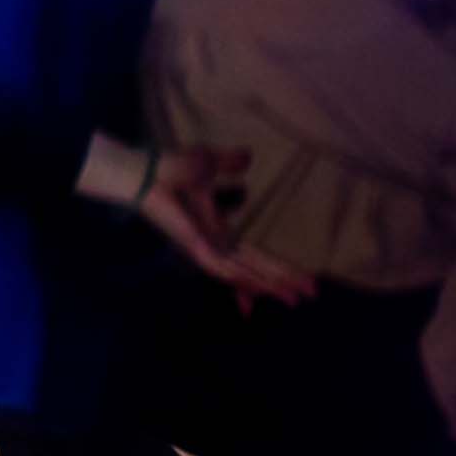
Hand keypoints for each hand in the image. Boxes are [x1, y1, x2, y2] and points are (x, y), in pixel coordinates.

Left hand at [125, 140, 317, 305]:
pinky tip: (258, 290)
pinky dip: (240, 279)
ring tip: (292, 297)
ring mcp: (204, 249)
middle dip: (281, 282)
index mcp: (217, 231)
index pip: (253, 254)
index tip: (302, 278)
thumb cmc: (171, 168)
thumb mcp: (209, 163)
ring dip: (268, 284)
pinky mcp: (194, 247)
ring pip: (242, 273)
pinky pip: (220, 267)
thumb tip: (249, 157)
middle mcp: (213, 245)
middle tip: (309, 296)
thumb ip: (229, 163)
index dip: (277, 266)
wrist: (145, 171)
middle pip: (254, 268)